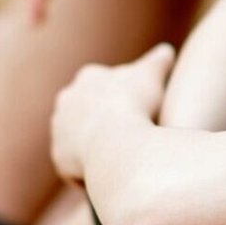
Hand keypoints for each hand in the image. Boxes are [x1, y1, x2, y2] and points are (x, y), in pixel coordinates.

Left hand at [51, 43, 174, 183]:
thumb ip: (158, 62)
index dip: (118, 96)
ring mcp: (59, 129)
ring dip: (92, 146)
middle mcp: (66, 100)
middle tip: (125, 133)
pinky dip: (90, 171)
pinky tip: (110, 174)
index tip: (133, 108)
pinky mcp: (59, 157)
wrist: (115, 141)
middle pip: (83, 110)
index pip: (100, 84)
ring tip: (117, 157)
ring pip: (77, 138)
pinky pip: (76, 166)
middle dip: (99, 120)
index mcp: (88, 78)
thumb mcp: (152, 75)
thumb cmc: (135, 103)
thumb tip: (166, 51)